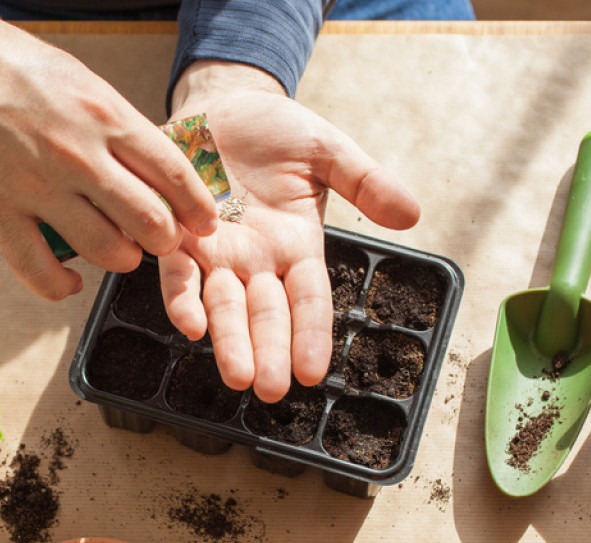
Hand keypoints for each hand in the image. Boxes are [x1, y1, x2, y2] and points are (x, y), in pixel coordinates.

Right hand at [0, 0, 218, 299]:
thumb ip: (110, 123)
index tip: (204, 224)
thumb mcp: (72, 78)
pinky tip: (69, 281)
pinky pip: (39, 272)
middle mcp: (76, 154)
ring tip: (119, 252)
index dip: (197, 207)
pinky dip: (61, 286)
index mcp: (102, 113)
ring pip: (105, 250)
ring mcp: (35, 187)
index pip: (172, 172)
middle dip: (165, 240)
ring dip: (120, 260)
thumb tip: (147, 161)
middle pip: (149, 220)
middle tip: (162, 242)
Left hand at [164, 62, 420, 402]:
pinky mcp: (178, 235)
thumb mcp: (328, 152)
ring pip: (223, 305)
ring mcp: (216, 252)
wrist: (221, 103)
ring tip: (237, 375)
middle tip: (270, 390)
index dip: (310, 334)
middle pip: (265, 314)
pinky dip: (182, 298)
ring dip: (228, 341)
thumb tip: (412, 213)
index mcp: (296, 246)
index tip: (313, 371)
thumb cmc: (276, 132)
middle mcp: (256, 260)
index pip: (308, 300)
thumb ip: (366, 182)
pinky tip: (189, 324)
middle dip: (268, 352)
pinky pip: (179, 273)